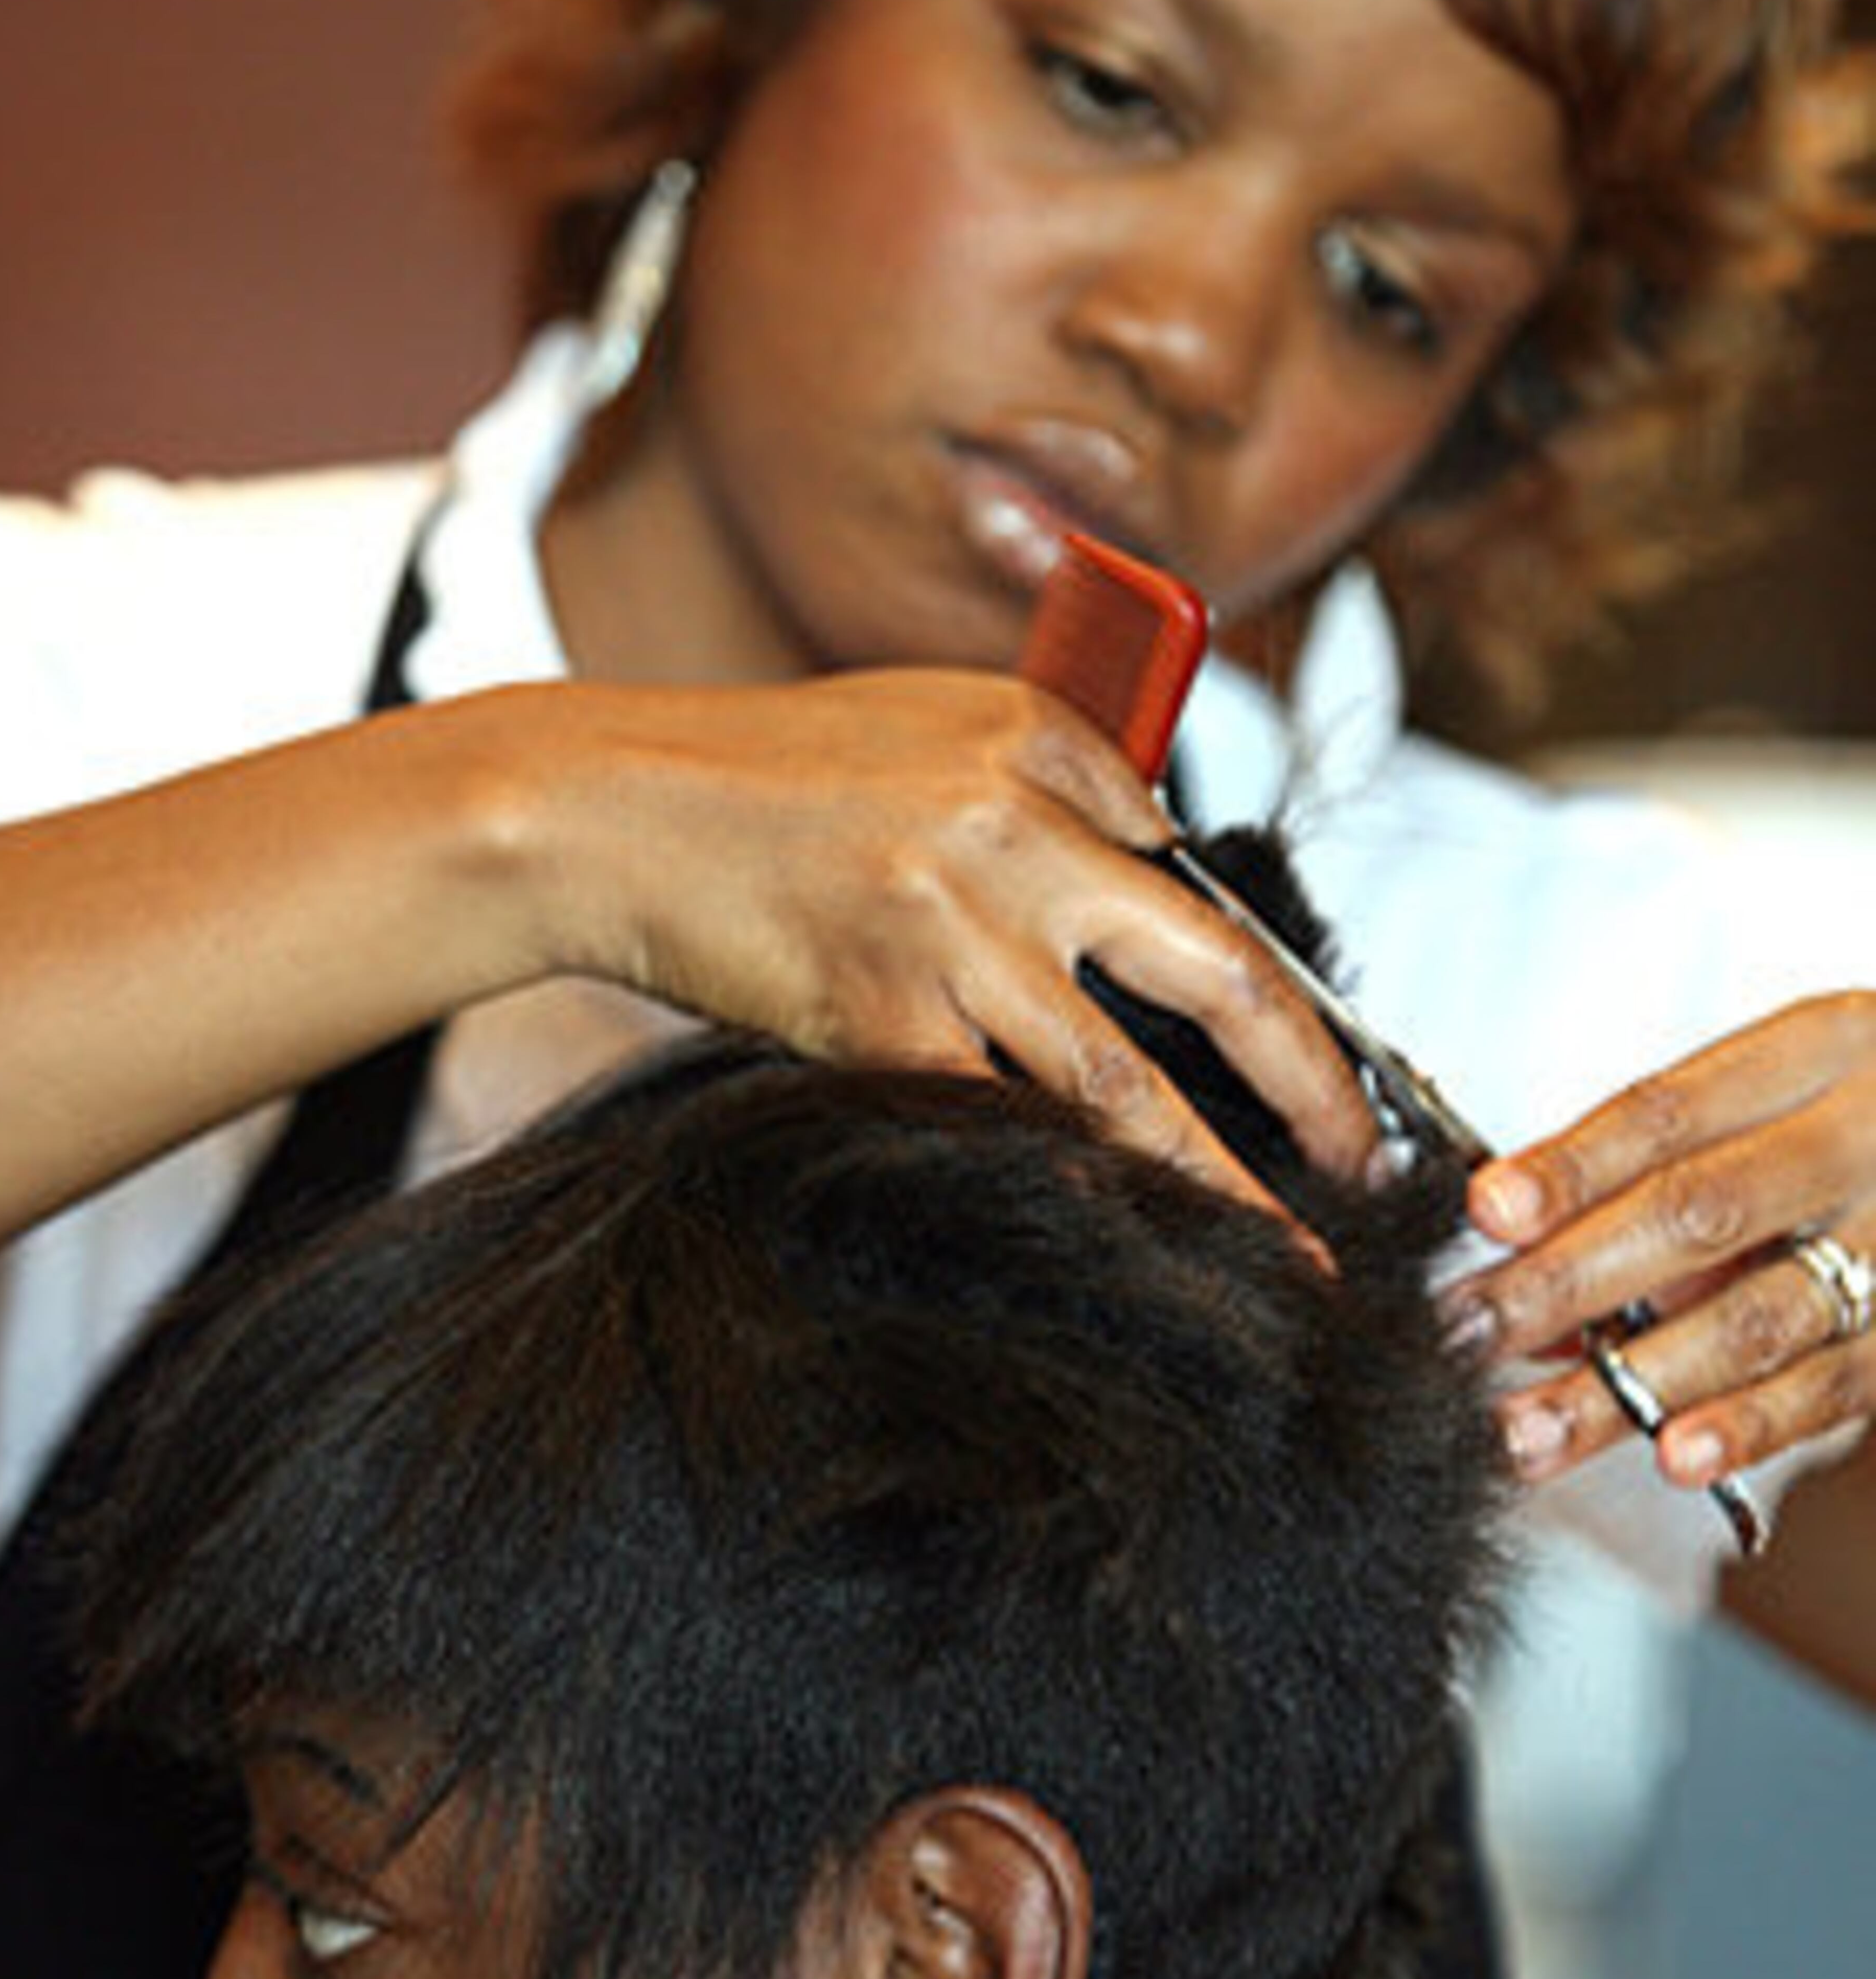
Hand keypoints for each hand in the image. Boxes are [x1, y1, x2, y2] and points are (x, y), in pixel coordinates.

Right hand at [518, 666, 1377, 1225]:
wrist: (609, 806)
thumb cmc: (759, 776)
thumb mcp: (922, 725)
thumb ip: (1037, 784)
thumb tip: (1145, 877)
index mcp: (1040, 742)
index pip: (1190, 871)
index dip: (1264, 984)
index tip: (1310, 1058)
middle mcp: (1013, 827)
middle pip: (1220, 972)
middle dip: (1316, 1084)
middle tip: (1368, 1163)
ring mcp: (949, 925)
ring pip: (1122, 1084)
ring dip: (1223, 1182)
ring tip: (1290, 1253)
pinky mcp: (875, 1011)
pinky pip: (998, 1123)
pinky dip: (1068, 1190)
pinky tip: (1118, 1244)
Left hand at [1445, 993, 1875, 1494]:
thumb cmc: (1857, 1120)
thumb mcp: (1779, 1095)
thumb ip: (1658, 1166)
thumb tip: (1516, 1248)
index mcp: (1819, 1050)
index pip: (1670, 1111)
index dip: (1572, 1165)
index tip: (1484, 1212)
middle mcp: (1870, 1134)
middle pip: (1701, 1209)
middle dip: (1570, 1280)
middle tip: (1468, 1332)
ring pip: (1759, 1313)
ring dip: (1633, 1381)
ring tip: (1532, 1429)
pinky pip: (1834, 1382)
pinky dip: (1748, 1423)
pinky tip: (1673, 1456)